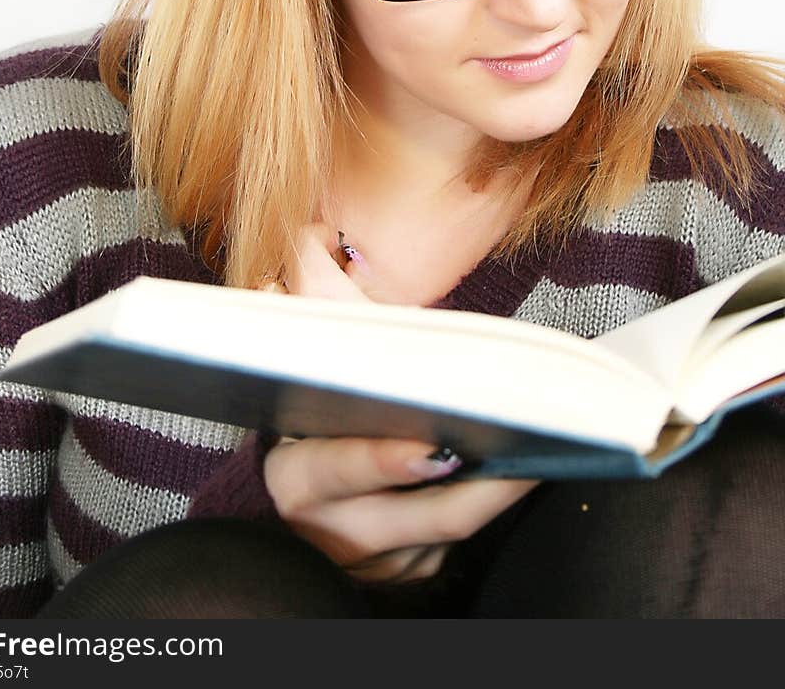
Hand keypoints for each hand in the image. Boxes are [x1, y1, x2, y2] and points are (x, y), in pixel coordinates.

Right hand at [262, 224, 538, 583]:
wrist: (303, 491)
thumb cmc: (315, 408)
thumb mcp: (303, 368)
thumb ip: (304, 319)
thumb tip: (287, 261)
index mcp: (294, 473)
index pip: (332, 471)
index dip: (381, 460)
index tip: (436, 443)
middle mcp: (326, 529)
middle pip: (408, 519)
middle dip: (471, 489)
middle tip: (524, 450)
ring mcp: (370, 561)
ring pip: (441, 536)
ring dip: (496, 495)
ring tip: (548, 449)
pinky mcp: (404, 573)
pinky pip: (452, 548)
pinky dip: (489, 505)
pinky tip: (529, 468)